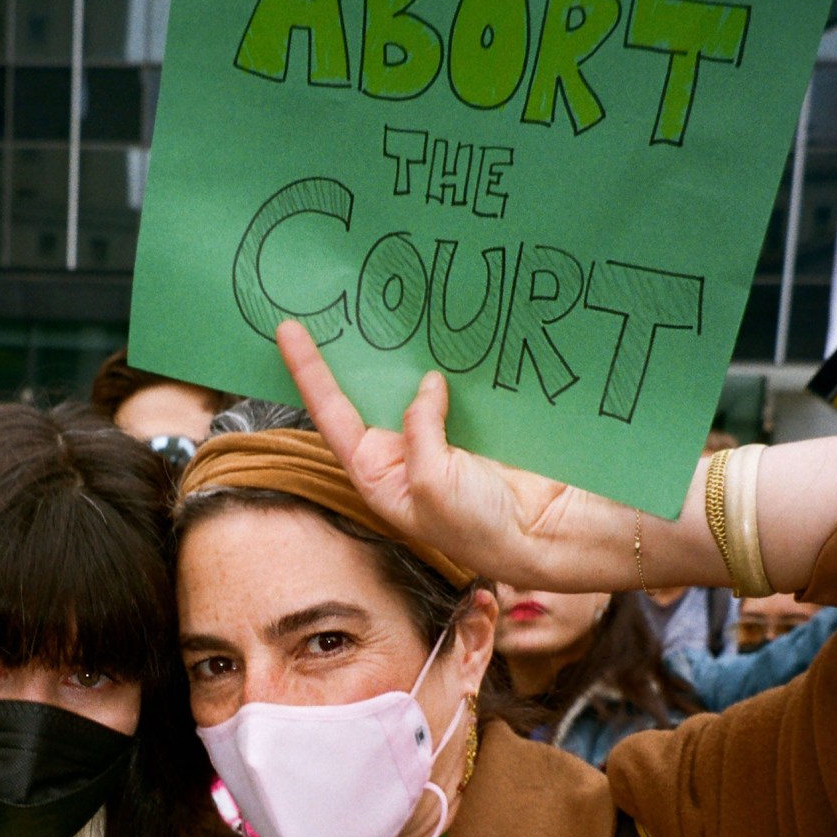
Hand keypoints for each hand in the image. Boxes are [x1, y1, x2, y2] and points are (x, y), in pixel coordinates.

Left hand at [276, 320, 704, 593]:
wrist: (547, 535)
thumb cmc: (481, 529)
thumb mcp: (431, 482)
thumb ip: (419, 431)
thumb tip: (426, 385)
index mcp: (377, 474)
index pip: (332, 416)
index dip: (310, 373)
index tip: (289, 330)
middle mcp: (401, 452)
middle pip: (365, 392)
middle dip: (349, 351)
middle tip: (332, 300)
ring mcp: (439, 435)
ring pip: (408, 381)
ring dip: (398, 349)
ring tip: (380, 302)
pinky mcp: (474, 424)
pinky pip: (454, 382)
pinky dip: (448, 356)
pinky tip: (440, 325)